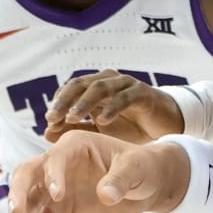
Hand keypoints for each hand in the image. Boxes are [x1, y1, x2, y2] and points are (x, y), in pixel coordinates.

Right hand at [8, 131, 189, 212]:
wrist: (145, 185)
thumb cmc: (140, 167)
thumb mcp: (136, 169)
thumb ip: (120, 180)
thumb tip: (105, 196)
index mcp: (74, 146)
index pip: (54, 158)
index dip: (52, 175)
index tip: (58, 195)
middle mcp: (57, 166)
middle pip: (25, 176)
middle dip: (17, 194)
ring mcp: (53, 190)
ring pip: (29, 206)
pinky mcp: (58, 211)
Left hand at [43, 70, 184, 144]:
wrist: (166, 125)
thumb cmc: (131, 126)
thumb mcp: (99, 131)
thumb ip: (76, 129)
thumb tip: (46, 132)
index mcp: (95, 87)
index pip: (71, 89)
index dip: (58, 102)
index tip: (48, 121)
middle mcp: (109, 80)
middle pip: (80, 84)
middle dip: (65, 100)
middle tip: (52, 117)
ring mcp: (126, 85)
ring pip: (100, 87)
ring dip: (84, 102)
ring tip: (71, 117)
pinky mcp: (143, 93)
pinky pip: (124, 97)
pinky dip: (111, 108)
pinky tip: (101, 120)